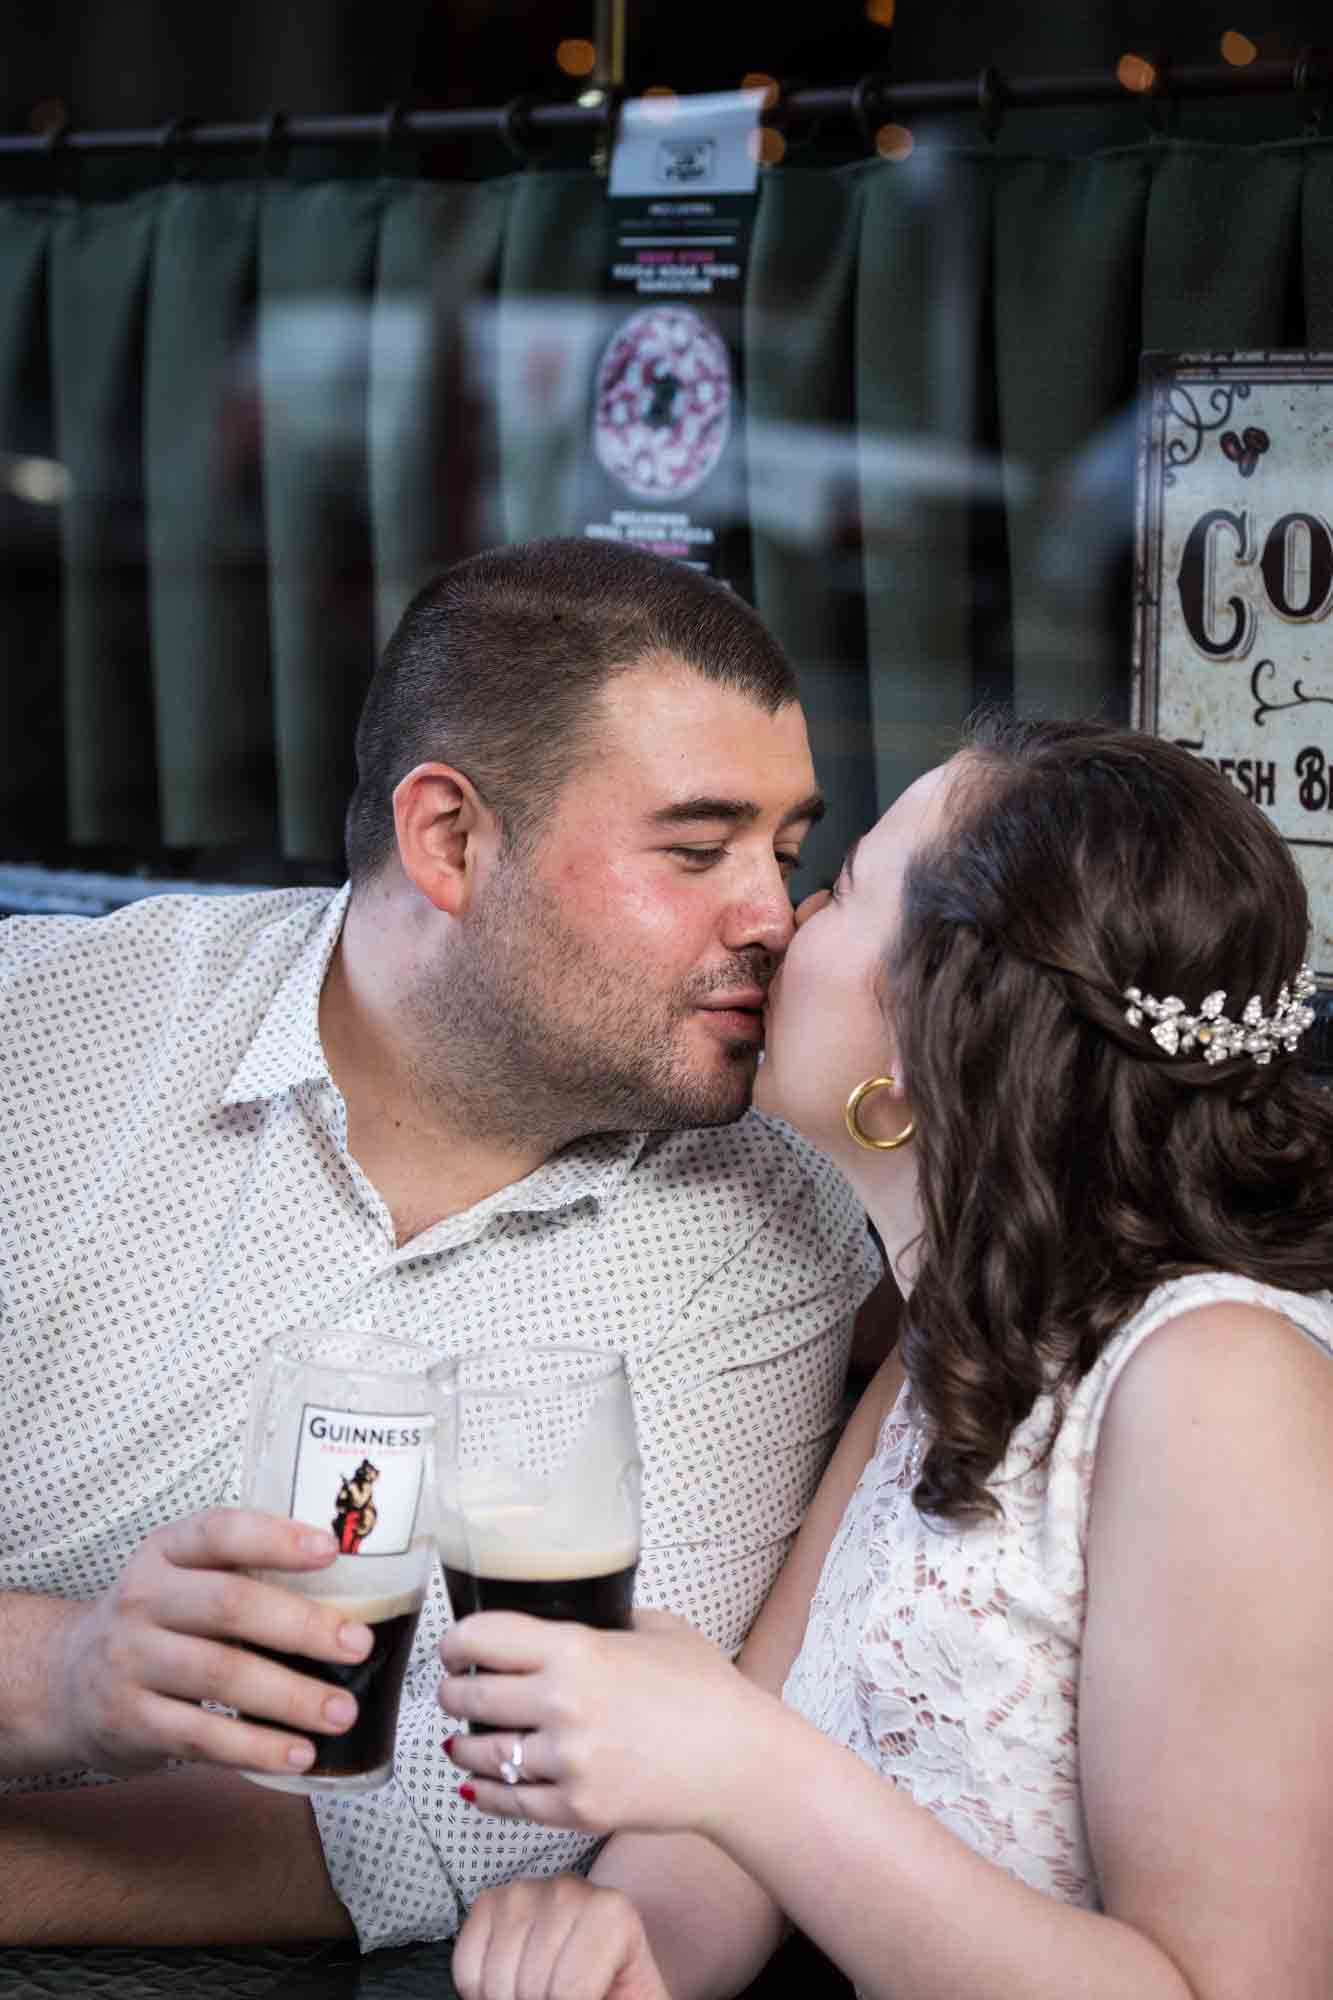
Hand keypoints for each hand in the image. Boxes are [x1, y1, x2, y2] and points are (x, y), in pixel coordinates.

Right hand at [53, 1507, 374, 1777]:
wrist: (66, 1681)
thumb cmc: (160, 1621)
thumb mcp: (183, 1579)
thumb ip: (245, 1573)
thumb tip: (355, 1588)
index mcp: (165, 1551)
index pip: (220, 1531)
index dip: (276, 1538)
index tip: (331, 1550)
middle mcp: (142, 1599)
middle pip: (228, 1605)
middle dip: (301, 1626)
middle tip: (359, 1645)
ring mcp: (129, 1661)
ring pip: (220, 1675)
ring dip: (290, 1696)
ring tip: (343, 1711)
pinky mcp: (128, 1721)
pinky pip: (201, 1736)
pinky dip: (256, 1747)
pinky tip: (300, 1754)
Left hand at [439, 1609, 771, 1838]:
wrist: (740, 1761)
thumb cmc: (707, 1690)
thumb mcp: (659, 1629)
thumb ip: (611, 1619)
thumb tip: (579, 1614)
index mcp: (577, 1651)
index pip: (483, 1638)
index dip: (456, 1642)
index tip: (454, 1648)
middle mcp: (562, 1704)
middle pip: (470, 1697)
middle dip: (453, 1693)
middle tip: (455, 1691)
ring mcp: (568, 1761)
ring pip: (481, 1753)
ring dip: (462, 1744)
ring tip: (459, 1739)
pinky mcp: (577, 1808)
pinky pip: (509, 1803)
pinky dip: (483, 1793)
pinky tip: (475, 1783)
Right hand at [453, 1876, 669, 1999]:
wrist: (607, 1966)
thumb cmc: (615, 1987)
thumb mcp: (629, 1997)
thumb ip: (590, 1991)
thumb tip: (558, 1993)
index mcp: (612, 1912)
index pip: (570, 1990)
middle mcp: (568, 1889)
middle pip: (531, 1985)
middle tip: (556, 1997)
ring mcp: (525, 1890)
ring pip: (497, 1979)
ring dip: (509, 1999)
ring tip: (536, 1993)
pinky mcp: (490, 1901)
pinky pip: (467, 1964)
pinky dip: (479, 1992)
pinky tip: (509, 1986)